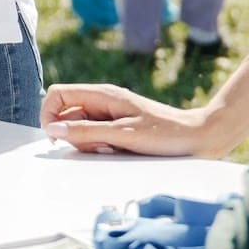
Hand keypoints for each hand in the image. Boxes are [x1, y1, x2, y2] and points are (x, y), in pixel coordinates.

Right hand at [41, 83, 228, 156]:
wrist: (199, 139)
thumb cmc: (166, 134)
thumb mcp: (123, 134)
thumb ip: (86, 132)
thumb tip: (53, 130)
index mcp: (101, 95)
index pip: (57, 95)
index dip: (49, 115)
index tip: (57, 138)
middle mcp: (102, 104)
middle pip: (67, 117)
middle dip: (75, 137)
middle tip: (100, 147)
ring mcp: (110, 117)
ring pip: (81, 132)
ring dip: (90, 146)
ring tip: (115, 150)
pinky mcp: (118, 131)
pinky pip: (97, 140)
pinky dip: (102, 150)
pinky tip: (121, 153)